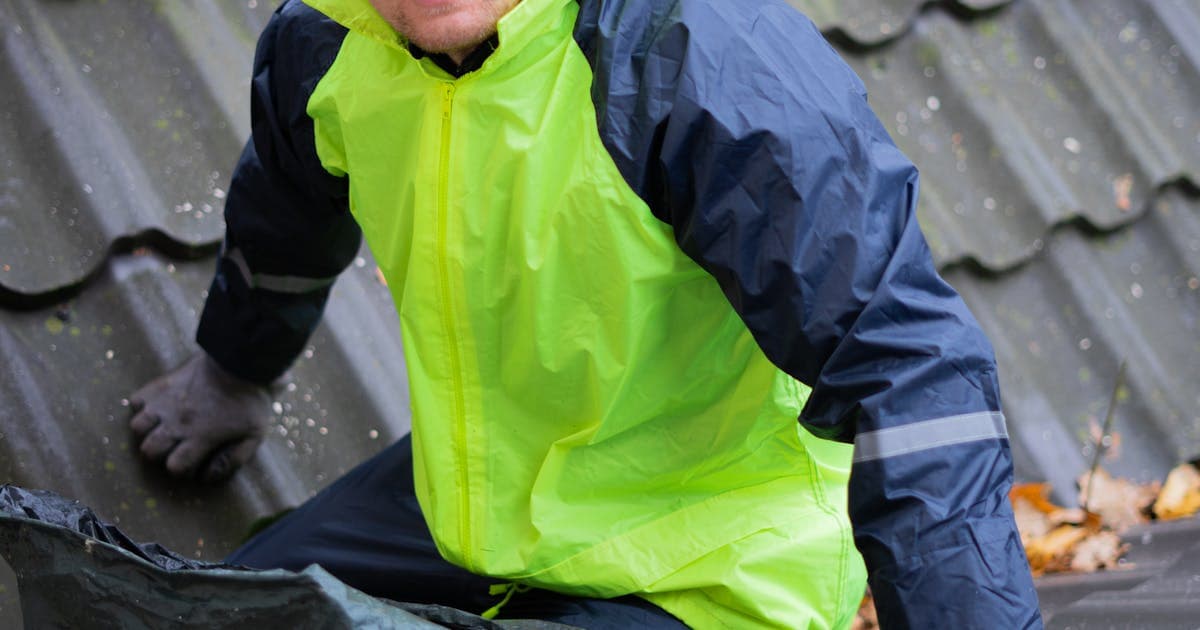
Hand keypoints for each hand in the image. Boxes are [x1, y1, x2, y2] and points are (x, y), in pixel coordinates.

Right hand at [129, 353, 270, 482]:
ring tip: (162, 427)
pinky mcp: (160, 385)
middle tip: (174, 446)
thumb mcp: (254, 435)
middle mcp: (177, 423)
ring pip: (137, 427)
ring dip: (147, 431)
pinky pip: (135, 400)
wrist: (239, 362)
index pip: (174, 467)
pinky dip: (141, 406)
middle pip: (149, 451)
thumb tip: (209, 478)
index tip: (190, 462)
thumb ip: (234, 459)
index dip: (181, 469)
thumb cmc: (250, 401)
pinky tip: (156, 407)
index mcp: (199, 437)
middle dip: (159, 454)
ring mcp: (165, 403)